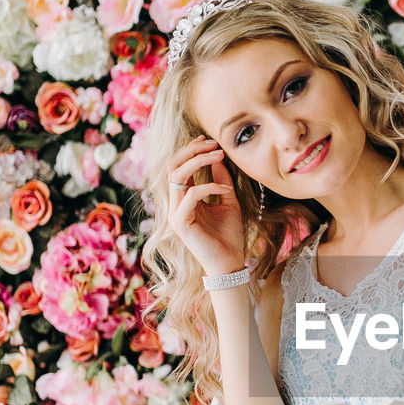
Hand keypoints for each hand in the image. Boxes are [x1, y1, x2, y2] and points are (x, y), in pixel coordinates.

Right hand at [166, 135, 247, 275]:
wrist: (230, 263)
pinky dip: (209, 186)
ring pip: (177, 176)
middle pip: (173, 166)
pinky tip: (226, 189)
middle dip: (192, 150)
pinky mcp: (180, 223)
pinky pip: (191, 195)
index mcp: (184, 199)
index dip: (192, 150)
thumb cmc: (229, 235)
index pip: (179, 167)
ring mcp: (175, 213)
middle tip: (214, 144)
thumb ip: (221, 179)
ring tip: (219, 156)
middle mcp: (175, 204)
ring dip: (199, 161)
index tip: (210, 141)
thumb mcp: (228, 200)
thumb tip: (218, 156)